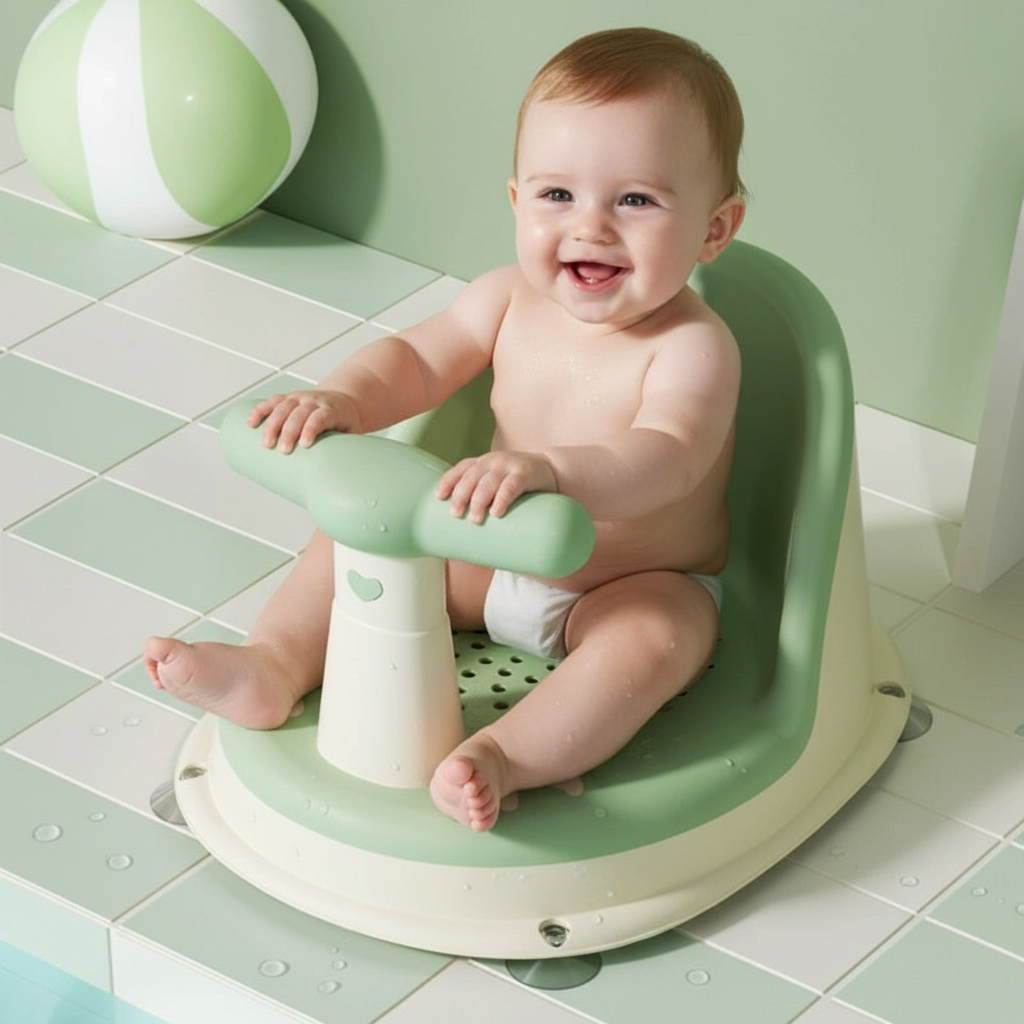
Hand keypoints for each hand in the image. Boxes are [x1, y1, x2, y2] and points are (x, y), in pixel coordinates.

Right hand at [247, 390, 359, 452]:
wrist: (344, 401)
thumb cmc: (345, 423)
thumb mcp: (350, 435)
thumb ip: (343, 454)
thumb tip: (336, 483)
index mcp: (331, 409)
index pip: (320, 416)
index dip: (311, 428)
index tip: (304, 444)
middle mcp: (314, 401)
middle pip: (299, 413)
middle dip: (289, 431)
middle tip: (284, 450)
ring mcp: (300, 398)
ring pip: (283, 407)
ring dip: (272, 424)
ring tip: (266, 444)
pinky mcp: (288, 398)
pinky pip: (272, 402)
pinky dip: (260, 411)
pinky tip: (251, 423)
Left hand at [435, 451, 557, 522]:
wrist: (552, 469)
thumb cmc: (518, 483)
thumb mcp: (497, 481)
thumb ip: (482, 493)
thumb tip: (464, 529)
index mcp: (482, 463)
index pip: (461, 469)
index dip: (448, 481)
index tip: (439, 497)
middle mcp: (493, 461)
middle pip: (471, 477)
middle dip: (461, 495)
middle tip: (456, 515)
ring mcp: (509, 466)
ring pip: (489, 482)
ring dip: (479, 500)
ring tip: (475, 519)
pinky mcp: (525, 474)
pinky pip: (511, 486)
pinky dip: (502, 498)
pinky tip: (497, 512)